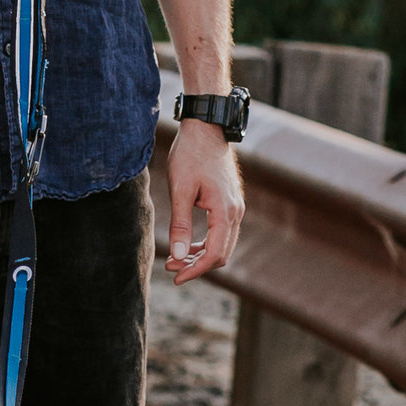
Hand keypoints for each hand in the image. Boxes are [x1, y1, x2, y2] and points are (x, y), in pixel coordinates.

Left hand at [163, 120, 244, 285]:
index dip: (195, 270)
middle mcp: (236, 212)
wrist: (206, 128)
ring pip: (222, 244)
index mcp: (225, 211)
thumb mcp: (180, 190)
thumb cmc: (190, 155)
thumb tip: (178, 256)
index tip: (175, 277)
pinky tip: (187, 244)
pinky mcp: (230, 202)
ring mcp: (235, 207)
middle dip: (196, 265)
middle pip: (221, 254)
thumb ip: (180, 225)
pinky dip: (205, 242)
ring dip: (200, 255)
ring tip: (175, 258)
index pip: (214, 254)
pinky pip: (221, 232)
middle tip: (170, 267)